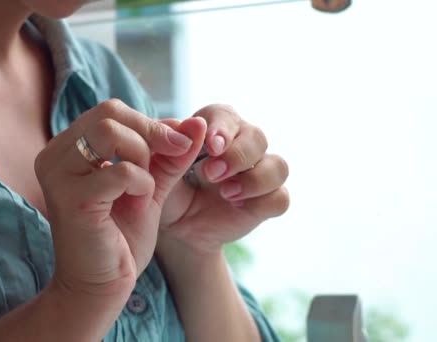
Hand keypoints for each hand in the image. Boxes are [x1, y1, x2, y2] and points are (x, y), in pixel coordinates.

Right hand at [34, 99, 204, 298]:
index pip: (110, 111)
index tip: (179, 144)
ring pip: (109, 132)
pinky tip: (140, 202)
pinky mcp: (70, 199)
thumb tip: (198, 122)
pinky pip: (119, 170)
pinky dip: (141, 182)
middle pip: (108, 112)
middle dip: (152, 132)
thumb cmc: (120, 238)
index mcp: (68, 149)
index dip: (150, 123)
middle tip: (176, 153)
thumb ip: (169, 155)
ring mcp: (58, 175)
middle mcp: (54, 156)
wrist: (101, 287)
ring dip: (143, 155)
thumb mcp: (149, 186)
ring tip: (147, 185)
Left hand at [159, 104, 289, 254]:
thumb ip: (167, 147)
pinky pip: (280, 198)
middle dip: (237, 156)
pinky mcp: (266, 200)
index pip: (225, 116)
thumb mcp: (156, 170)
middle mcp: (241, 144)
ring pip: (278, 166)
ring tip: (226, 193)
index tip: (212, 146)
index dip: (222, 128)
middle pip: (257, 138)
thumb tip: (190, 126)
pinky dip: (263, 202)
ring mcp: (258, 172)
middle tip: (211, 174)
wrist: (175, 228)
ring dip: (255, 179)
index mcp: (213, 128)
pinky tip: (237, 207)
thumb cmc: (165, 189)